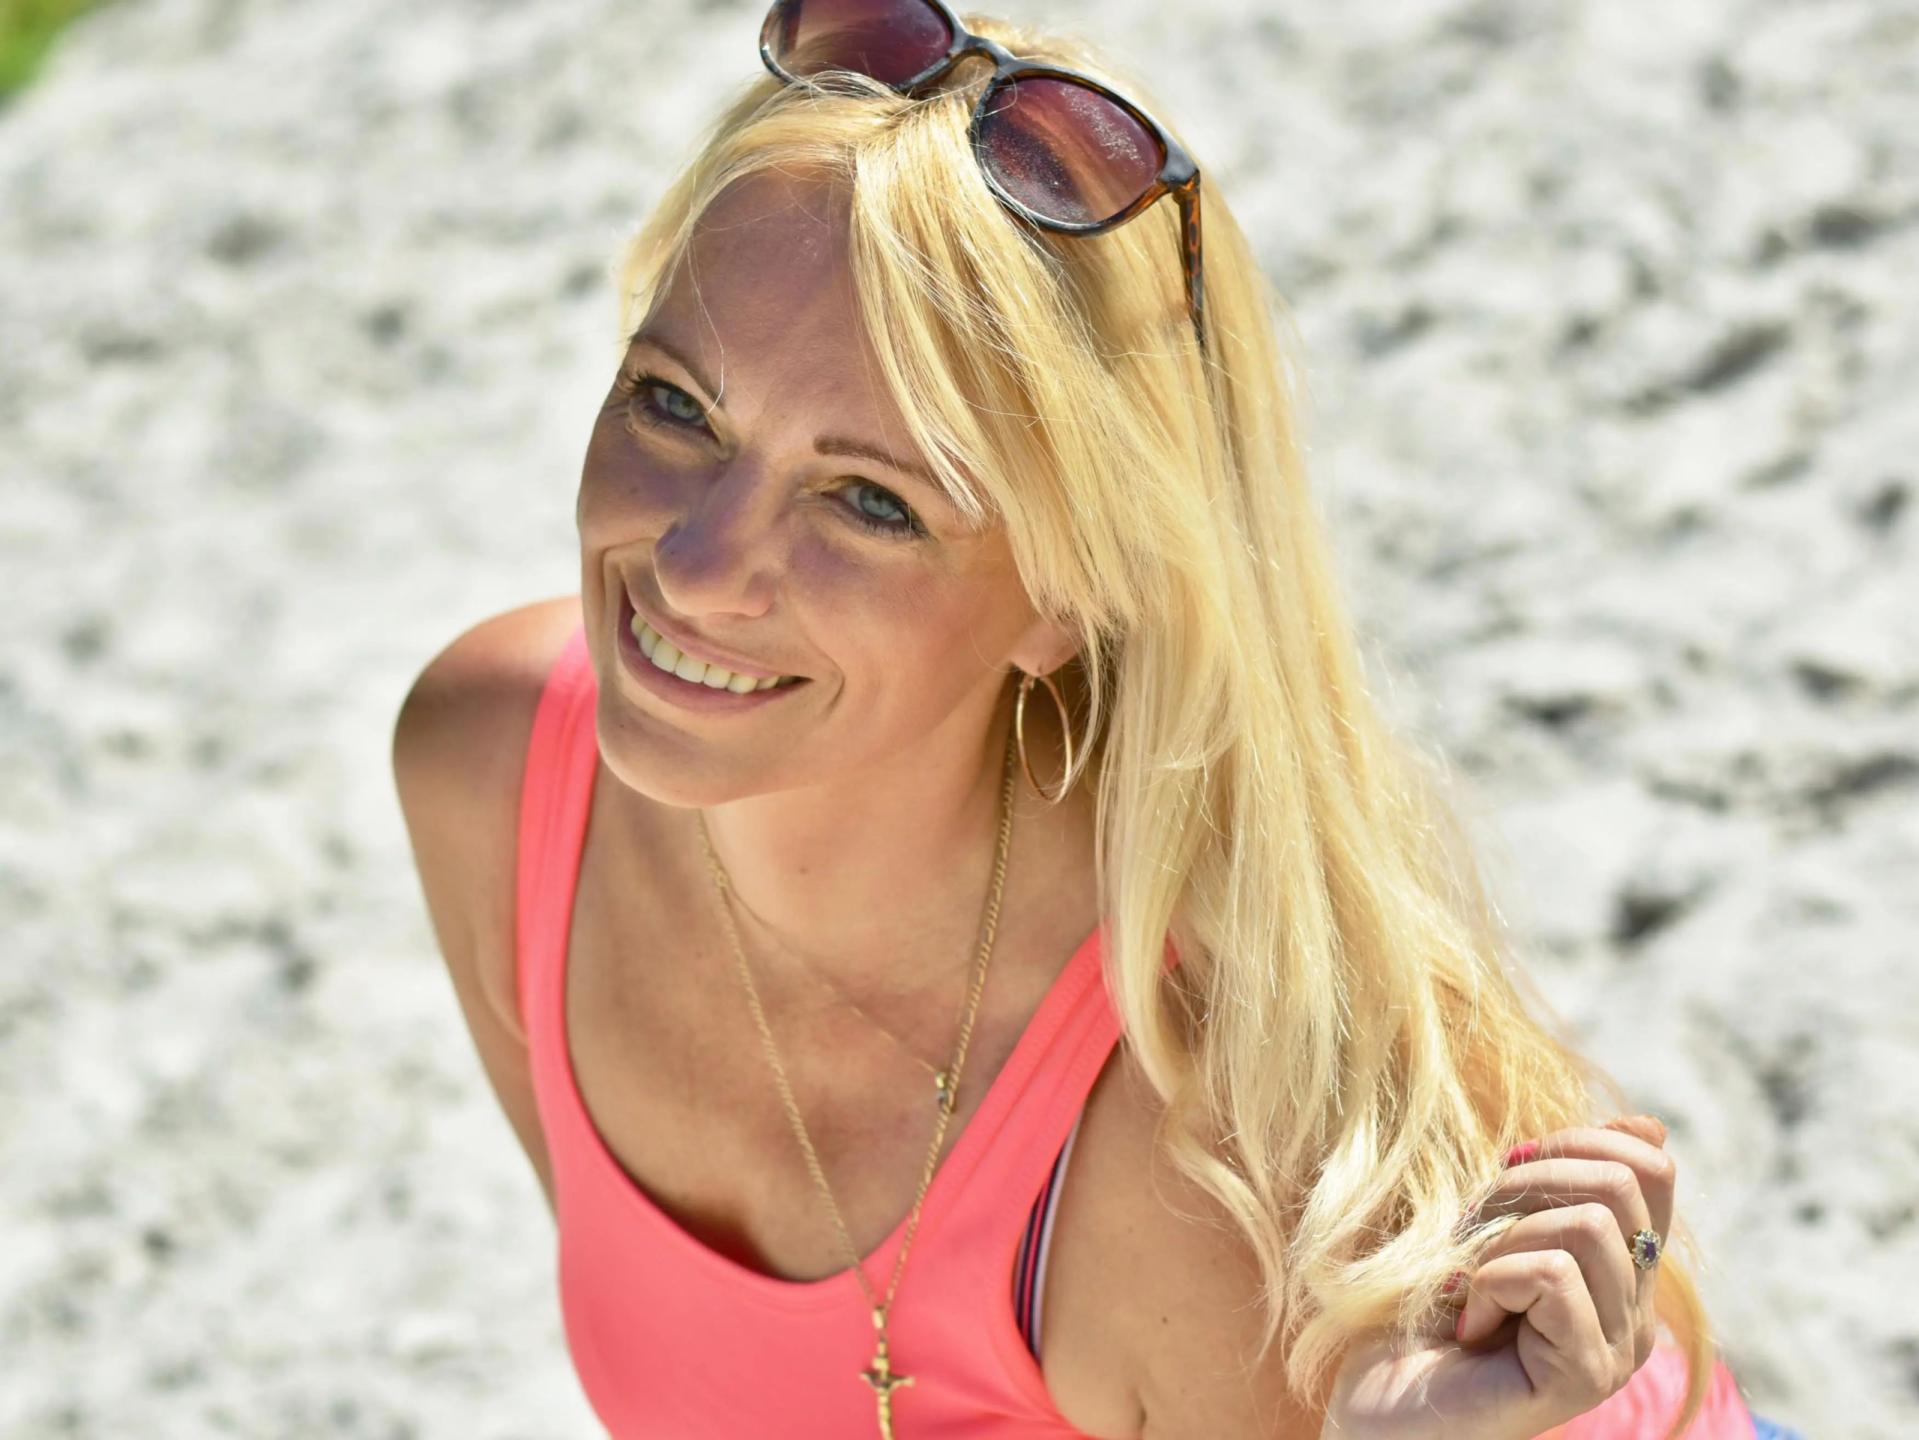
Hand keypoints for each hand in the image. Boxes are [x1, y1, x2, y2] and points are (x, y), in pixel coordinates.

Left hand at [1321, 1114, 1673, 1439]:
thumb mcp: (1489, 1220)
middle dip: (1526, 1183)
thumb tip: (1648, 1125)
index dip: (1578, 1141)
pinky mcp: (1588, 1376)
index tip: (1511, 1164)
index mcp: (1621, 1269)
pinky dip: (1491, 1281)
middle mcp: (1636, 1312)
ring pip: (1588, 1227)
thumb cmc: (1420, 1304)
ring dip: (1502, 1238)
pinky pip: (1553, 1275)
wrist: (1376, 1400)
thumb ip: (1558, 1178)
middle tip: (1473, 1231)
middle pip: (1621, 1186)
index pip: (1652, 1172)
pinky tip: (1469, 1325)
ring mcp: (1618, 1349)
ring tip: (1469, 1284)